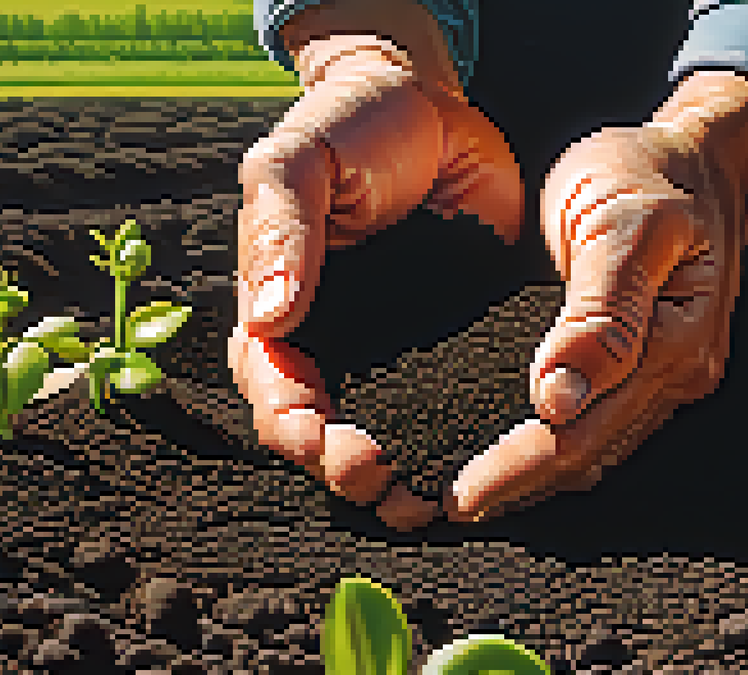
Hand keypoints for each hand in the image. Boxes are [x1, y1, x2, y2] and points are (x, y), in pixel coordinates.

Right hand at [229, 0, 522, 528]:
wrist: (429, 100)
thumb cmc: (347, 124)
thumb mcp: (298, 161)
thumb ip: (280, 231)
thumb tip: (269, 317)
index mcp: (278, 308)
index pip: (272, 386)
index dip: (293, 423)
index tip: (326, 440)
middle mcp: (332, 342)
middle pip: (323, 429)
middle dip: (344, 466)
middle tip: (384, 482)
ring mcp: (390, 350)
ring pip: (385, 431)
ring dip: (401, 472)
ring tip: (427, 500)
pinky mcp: (449, 344)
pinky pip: (448, 403)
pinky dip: (456, 439)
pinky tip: (478, 463)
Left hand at [442, 71, 747, 523]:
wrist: (700, 155)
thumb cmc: (655, 174)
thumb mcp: (624, 223)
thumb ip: (597, 312)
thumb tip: (557, 399)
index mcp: (676, 344)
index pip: (585, 431)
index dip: (519, 469)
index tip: (460, 495)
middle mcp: (678, 375)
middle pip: (586, 454)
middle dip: (516, 489)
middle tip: (441, 508)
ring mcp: (667, 376)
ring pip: (593, 451)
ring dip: (531, 480)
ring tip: (464, 497)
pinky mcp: (648, 367)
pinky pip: (598, 425)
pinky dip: (550, 449)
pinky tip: (508, 457)